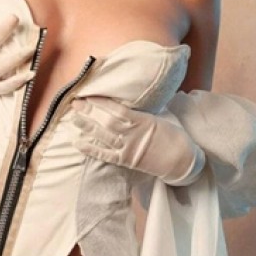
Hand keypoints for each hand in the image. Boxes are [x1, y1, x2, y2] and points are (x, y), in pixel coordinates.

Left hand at [72, 96, 204, 185]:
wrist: (182, 161)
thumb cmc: (174, 136)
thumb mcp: (161, 118)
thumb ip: (144, 111)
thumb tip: (132, 99)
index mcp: (144, 121)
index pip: (118, 110)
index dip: (102, 102)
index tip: (89, 94)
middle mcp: (134, 134)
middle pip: (107, 122)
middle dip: (90, 112)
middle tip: (75, 103)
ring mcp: (129, 148)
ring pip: (104, 137)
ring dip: (87, 127)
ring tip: (74, 118)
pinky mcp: (126, 161)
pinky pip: (106, 155)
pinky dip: (91, 149)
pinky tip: (78, 143)